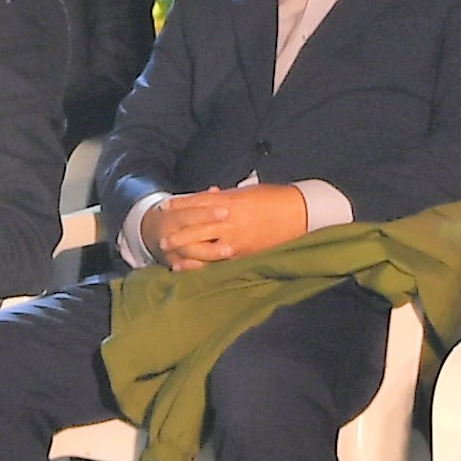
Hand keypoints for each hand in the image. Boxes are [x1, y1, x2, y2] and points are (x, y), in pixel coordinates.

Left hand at [147, 183, 313, 267]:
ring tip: (171, 252)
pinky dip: (202, 264)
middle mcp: (229, 219)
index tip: (164, 207)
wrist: (299, 212)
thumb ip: (227, 197)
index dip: (179, 205)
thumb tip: (213, 196)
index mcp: (229, 200)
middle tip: (161, 236)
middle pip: (195, 225)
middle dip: (178, 231)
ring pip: (203, 245)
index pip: (197, 202)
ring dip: (185, 249)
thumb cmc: (275, 198)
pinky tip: (191, 267)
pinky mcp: (243, 252)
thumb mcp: (248, 192)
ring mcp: (235, 238)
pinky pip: (218, 260)